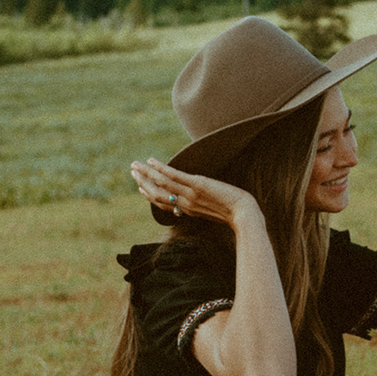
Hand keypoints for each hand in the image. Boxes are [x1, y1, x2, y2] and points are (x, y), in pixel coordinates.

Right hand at [129, 159, 259, 230]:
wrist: (244, 214)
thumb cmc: (236, 212)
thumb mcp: (215, 209)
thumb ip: (204, 204)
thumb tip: (202, 196)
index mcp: (189, 211)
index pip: (163, 204)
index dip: (150, 195)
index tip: (141, 187)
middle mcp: (185, 204)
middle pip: (156, 195)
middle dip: (142, 182)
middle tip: (132, 171)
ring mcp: (190, 195)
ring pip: (161, 184)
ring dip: (146, 173)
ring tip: (135, 164)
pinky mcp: (197, 185)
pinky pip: (173, 176)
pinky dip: (160, 168)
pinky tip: (152, 161)